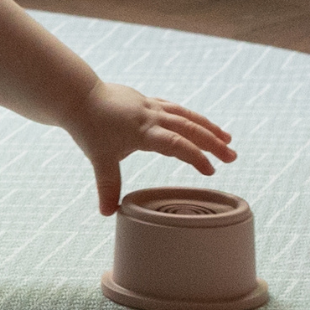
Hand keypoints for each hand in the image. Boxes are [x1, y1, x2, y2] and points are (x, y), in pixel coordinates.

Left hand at [65, 81, 235, 215]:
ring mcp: (150, 107)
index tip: (211, 170)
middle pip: (189, 128)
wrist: (78, 96)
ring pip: (186, 115)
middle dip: (213, 142)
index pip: (176, 144)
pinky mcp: (146, 102)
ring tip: (227, 139)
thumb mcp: (99, 159)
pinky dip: (190, 117)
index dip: (195, 157)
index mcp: (143, 131)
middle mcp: (151, 117)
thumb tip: (107, 213)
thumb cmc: (88, 127)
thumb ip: (107, 185)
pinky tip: (199, 124)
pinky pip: (174, 109)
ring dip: (208, 127)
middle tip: (232, 156)